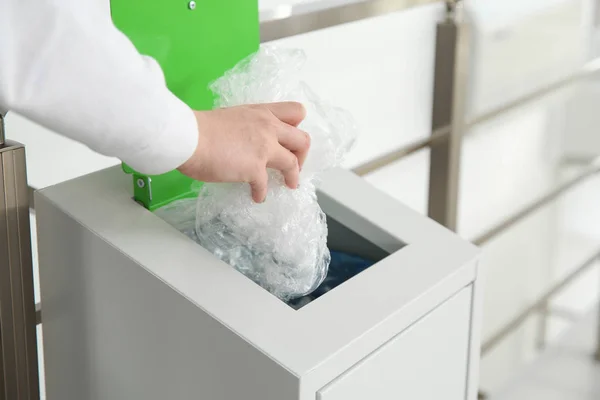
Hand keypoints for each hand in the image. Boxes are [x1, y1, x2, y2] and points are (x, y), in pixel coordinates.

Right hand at [177, 102, 310, 202]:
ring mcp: (264, 148)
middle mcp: (268, 128)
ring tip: (289, 184)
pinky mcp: (255, 168)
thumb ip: (244, 127)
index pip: (295, 111)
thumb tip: (242, 141)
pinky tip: (256, 197)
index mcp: (261, 113)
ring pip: (293, 163)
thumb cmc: (199, 127)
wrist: (188, 137)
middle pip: (302, 139)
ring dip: (293, 176)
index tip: (290, 140)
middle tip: (294, 164)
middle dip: (302, 155)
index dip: (297, 127)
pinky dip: (261, 193)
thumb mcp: (230, 117)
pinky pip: (265, 185)